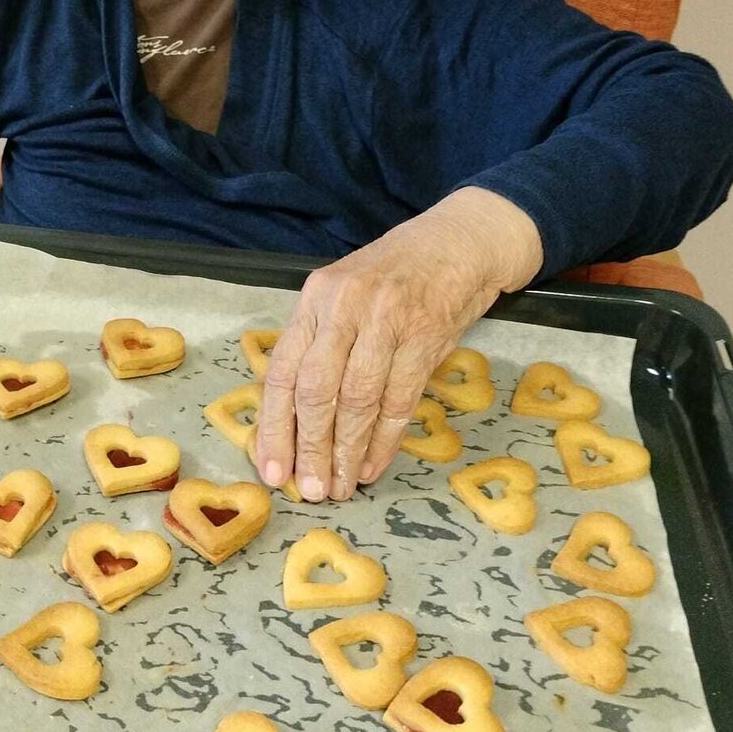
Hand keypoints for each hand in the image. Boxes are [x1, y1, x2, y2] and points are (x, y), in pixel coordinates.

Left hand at [255, 187, 541, 501]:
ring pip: (358, 401)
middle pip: (317, 390)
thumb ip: (321, 341)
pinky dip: (383, 441)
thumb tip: (295, 417)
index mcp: (317, 296)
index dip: (274, 426)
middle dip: (311, 448)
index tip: (271, 469)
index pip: (284, 370)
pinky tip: (372, 466)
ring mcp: (388, 320)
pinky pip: (399, 401)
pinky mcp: (427, 337)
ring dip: (347, 453)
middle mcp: (346, 306)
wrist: (461, 240)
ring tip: (340, 487)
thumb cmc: (397, 273)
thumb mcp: (346, 292)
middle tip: (310, 490)